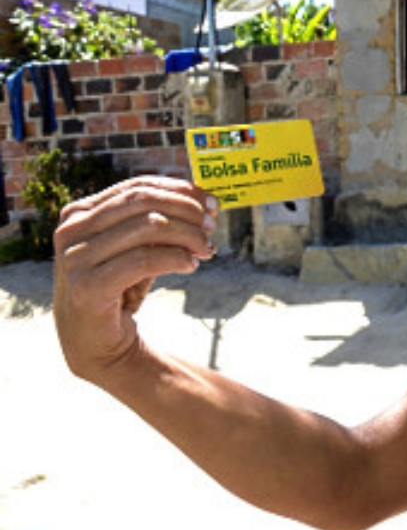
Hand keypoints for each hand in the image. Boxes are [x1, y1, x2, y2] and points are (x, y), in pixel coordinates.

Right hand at [53, 176, 217, 381]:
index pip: (137, 187)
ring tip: (206, 249)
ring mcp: (76, 258)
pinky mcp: (88, 286)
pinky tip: (191, 265)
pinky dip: (176, 258)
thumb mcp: (135, 247)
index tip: (211, 202)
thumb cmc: (119, 288)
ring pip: (149, 227)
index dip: (179, 190)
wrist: (94, 342)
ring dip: (188, 236)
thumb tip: (203, 201)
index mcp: (79, 213)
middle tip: (212, 226)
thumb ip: (155, 223)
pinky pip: (145, 260)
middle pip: (144, 203)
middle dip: (186, 211)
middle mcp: (72, 231)